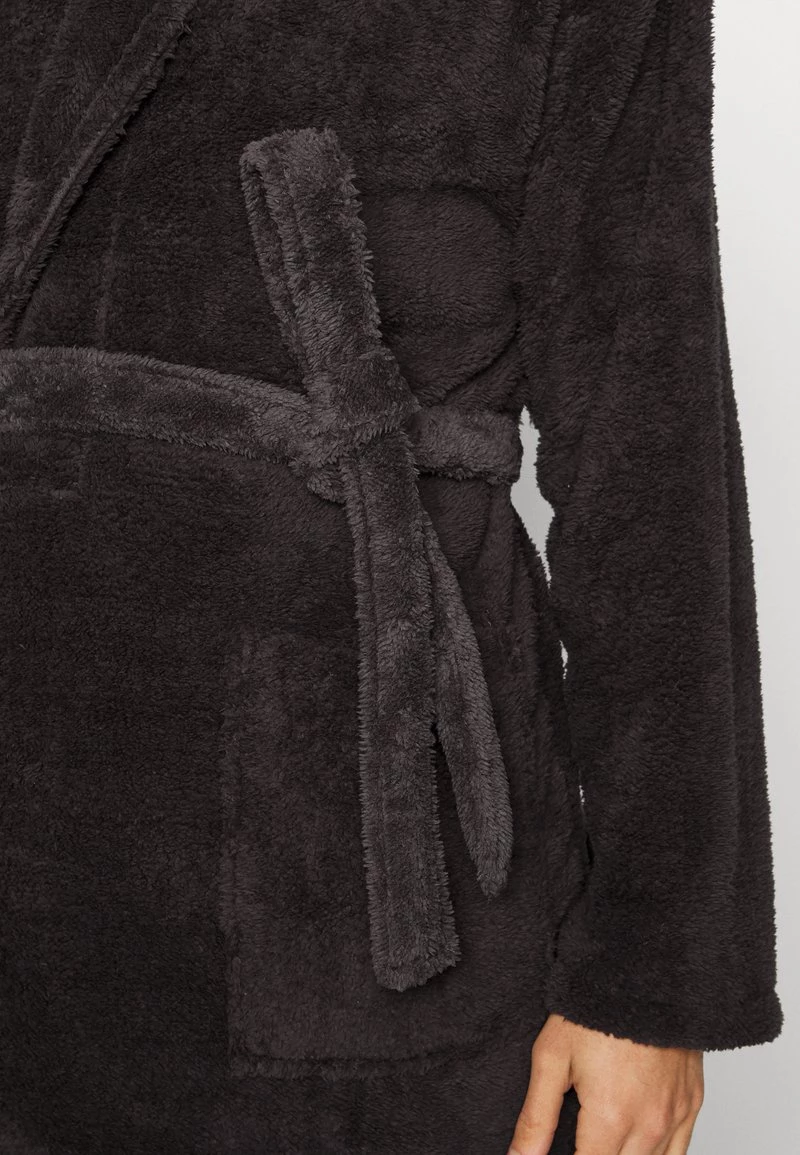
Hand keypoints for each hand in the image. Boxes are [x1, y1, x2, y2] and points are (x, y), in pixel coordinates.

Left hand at [507, 1013, 703, 1154]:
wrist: (642, 972)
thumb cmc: (594, 1009)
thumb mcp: (551, 1058)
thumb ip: (536, 1118)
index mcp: (611, 1120)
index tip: (560, 1151)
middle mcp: (649, 1127)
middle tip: (581, 1138)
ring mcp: (675, 1116)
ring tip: (602, 1140)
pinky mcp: (691, 1103)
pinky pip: (679, 1151)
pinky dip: (657, 1154)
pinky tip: (635, 1144)